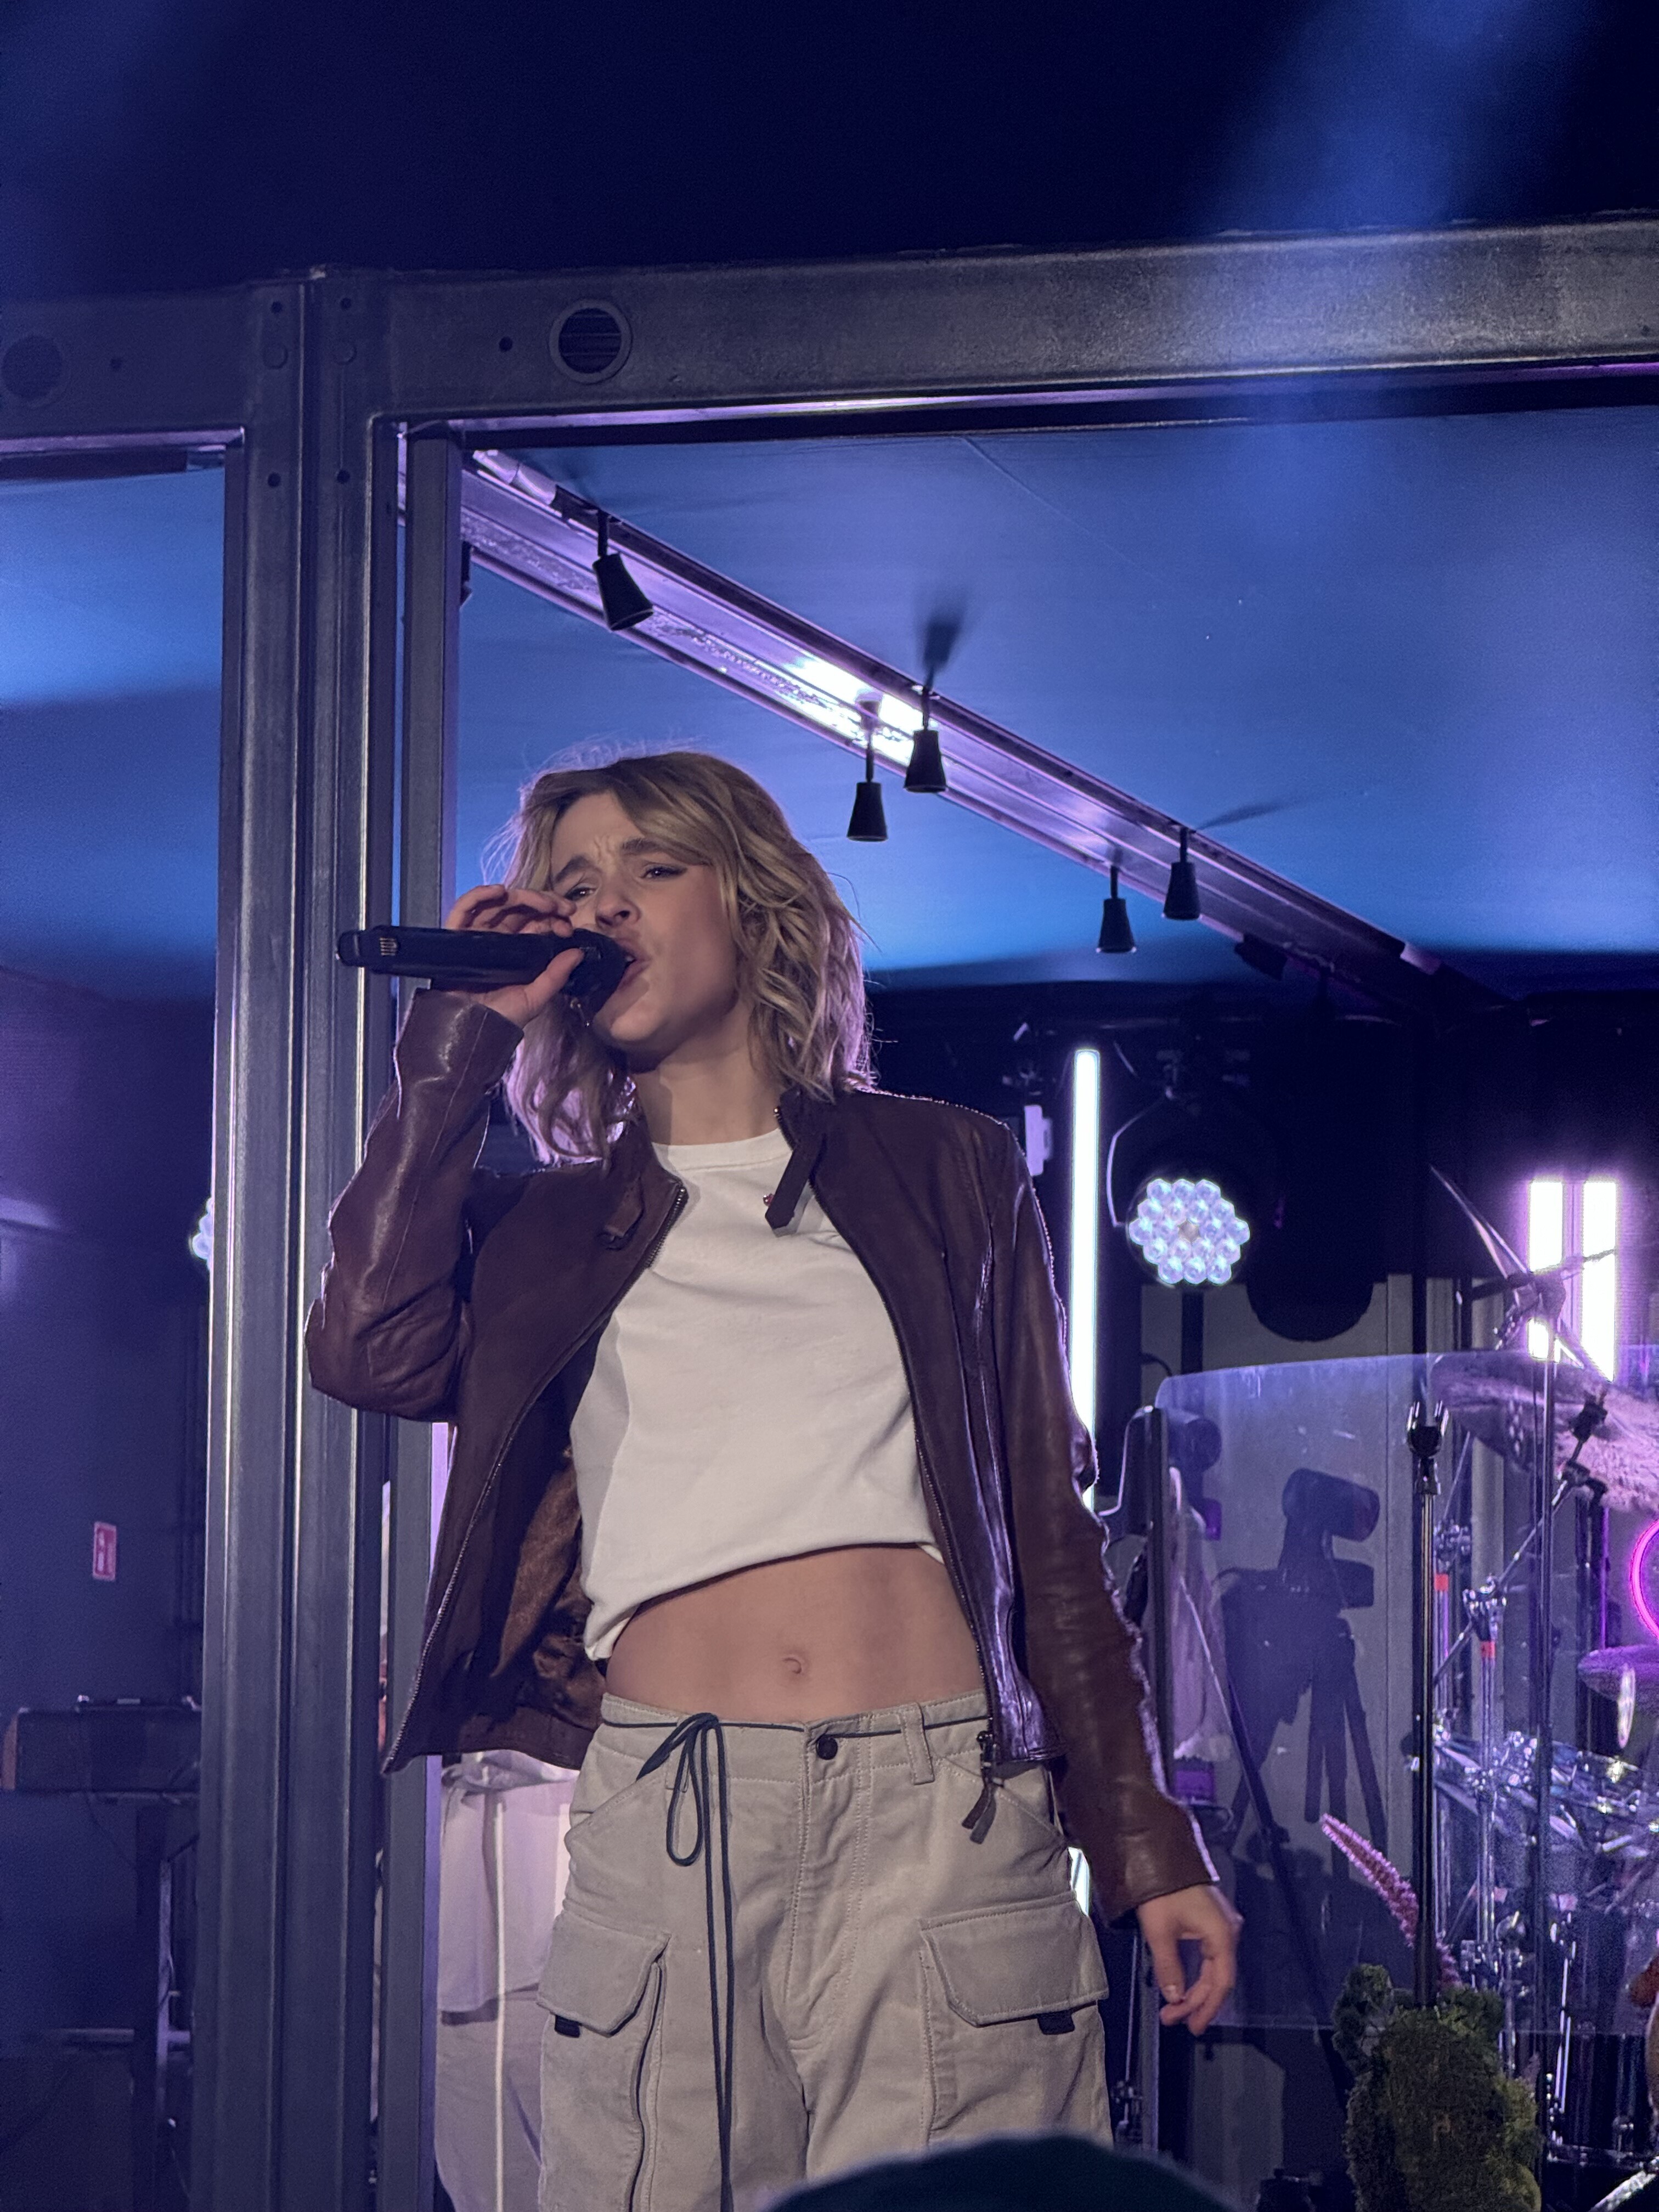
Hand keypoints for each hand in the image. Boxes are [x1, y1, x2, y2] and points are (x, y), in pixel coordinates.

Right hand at [440, 883, 582, 1031]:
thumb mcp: (536, 996)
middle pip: (520, 908)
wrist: (473, 1029)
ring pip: (498, 904)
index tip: (569, 923)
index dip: (553, 917)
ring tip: (542, 902)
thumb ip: (556, 976)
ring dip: (521, 896)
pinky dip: (479, 895)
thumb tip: (579, 953)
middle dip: (544, 903)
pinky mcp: (457, 936)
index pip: (536, 922)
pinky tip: (499, 891)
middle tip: (563, 908)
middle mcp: (498, 939)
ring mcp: (477, 935)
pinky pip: (464, 908)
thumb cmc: (502, 1016)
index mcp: (518, 950)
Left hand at [1136, 1883, 1240, 2035]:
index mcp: (1222, 1935)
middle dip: (1195, 2001)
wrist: (1160, 1853)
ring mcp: (1220, 1924)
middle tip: (1174, 2019)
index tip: (1193, 2026)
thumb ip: (1169, 1967)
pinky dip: (1195, 1972)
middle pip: (1216, 1977)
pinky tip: (1182, 1984)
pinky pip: (1207, 1955)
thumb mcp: (1160, 1931)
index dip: (1208, 2007)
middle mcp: (1227, 1930)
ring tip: (1173, 2008)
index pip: (1221, 1982)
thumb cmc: (1163, 1890)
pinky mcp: (1210, 1919)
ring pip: (1211, 1967)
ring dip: (1193, 1989)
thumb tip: (1175, 1996)